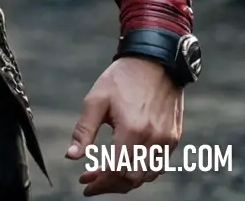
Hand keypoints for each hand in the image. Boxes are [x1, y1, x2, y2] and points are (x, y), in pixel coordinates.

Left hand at [65, 57, 182, 194]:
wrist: (155, 61)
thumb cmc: (122, 78)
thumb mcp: (96, 99)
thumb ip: (84, 131)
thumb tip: (71, 157)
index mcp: (132, 130)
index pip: (116, 172)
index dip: (99, 182)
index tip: (84, 184)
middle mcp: (153, 140)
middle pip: (132, 179)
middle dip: (110, 184)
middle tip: (91, 178)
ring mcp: (166, 141)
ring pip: (147, 176)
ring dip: (126, 180)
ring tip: (105, 173)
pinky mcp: (173, 138)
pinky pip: (158, 166)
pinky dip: (141, 171)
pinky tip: (125, 163)